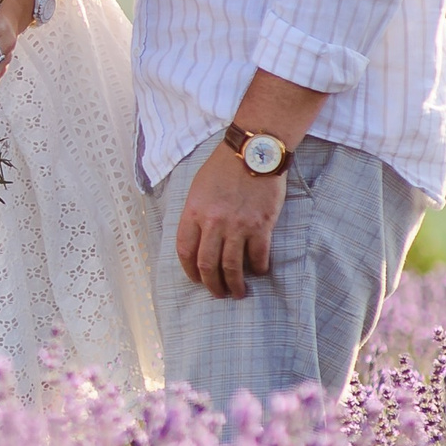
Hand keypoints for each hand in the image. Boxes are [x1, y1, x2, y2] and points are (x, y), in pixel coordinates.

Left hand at [175, 146, 287, 299]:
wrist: (253, 151)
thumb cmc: (223, 168)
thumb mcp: (198, 189)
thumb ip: (196, 215)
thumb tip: (197, 241)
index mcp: (193, 213)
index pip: (185, 251)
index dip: (189, 271)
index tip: (196, 280)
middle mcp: (213, 223)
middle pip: (207, 264)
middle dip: (212, 285)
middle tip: (218, 294)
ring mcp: (238, 226)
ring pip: (232, 266)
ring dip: (235, 284)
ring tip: (238, 292)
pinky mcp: (261, 225)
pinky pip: (259, 256)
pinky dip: (259, 268)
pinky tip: (259, 272)